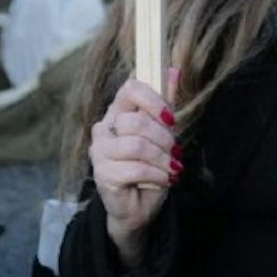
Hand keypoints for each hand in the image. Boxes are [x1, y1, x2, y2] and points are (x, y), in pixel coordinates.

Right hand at [89, 68, 179, 264]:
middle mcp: (104, 129)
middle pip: (136, 121)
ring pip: (136, 146)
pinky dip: (157, 175)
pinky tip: (164, 180)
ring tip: (171, 168)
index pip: (129, 89)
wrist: (139, 206)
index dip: (153, 99)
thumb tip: (174, 69)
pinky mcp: (102, 174)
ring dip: (162, 159)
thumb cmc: (151, 166)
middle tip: (176, 152)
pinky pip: (135, 168)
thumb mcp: (163, 132)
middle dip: (164, 138)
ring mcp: (100, 152)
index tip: (171, 117)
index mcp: (118, 112)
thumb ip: (166, 102)